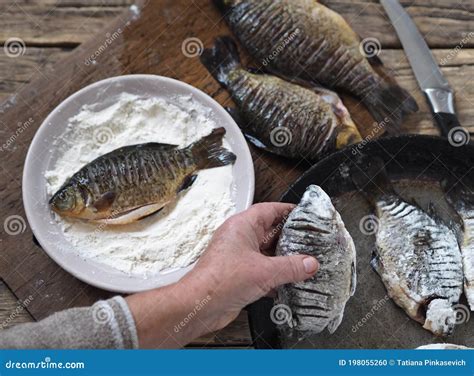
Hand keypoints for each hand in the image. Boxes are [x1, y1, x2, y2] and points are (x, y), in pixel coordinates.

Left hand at [127, 203, 318, 347]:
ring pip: (265, 252)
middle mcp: (238, 238)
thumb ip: (291, 267)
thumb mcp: (265, 271)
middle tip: (308, 241)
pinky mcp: (237, 274)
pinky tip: (286, 284)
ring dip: (282, 259)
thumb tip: (309, 263)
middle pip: (269, 231)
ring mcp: (237, 256)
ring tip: (303, 264)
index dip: (287, 210)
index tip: (303, 214)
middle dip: (289, 238)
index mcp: (241, 226)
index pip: (268, 209)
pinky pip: (261, 270)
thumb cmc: (219, 280)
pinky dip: (274, 276)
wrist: (200, 305)